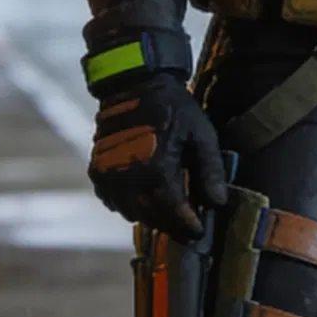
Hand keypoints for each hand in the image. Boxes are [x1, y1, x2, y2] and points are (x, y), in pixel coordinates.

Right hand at [88, 72, 227, 238]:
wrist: (135, 84)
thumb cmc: (174, 107)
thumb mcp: (202, 135)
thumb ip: (210, 171)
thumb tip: (219, 203)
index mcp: (156, 169)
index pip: (173, 212)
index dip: (188, 226)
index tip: (200, 233)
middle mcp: (129, 178)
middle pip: (151, 217)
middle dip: (172, 225)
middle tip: (188, 227)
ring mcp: (109, 176)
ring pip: (131, 213)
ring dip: (150, 216)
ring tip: (169, 210)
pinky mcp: (97, 171)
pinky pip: (113, 202)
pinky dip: (129, 204)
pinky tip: (146, 196)